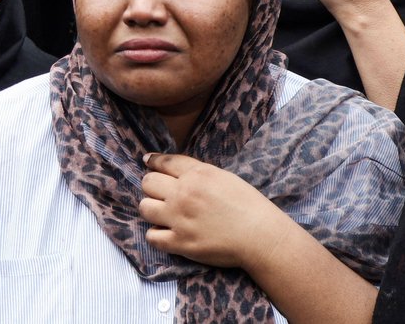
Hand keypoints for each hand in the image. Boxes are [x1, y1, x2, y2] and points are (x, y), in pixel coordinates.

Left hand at [140, 153, 280, 269]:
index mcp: (197, 174)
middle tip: (161, 194)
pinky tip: (167, 233)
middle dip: (153, 187)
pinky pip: (152, 236)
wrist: (260, 235)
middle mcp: (184, 193)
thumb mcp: (224, 177)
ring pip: (144, 208)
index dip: (153, 161)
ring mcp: (179, 218)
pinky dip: (157, 235)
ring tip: (162, 214)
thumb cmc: (248, 205)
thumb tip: (177, 170)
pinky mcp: (180, 242)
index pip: (164, 162)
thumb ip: (198, 172)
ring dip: (152, 210)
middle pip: (148, 183)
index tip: (148, 162)